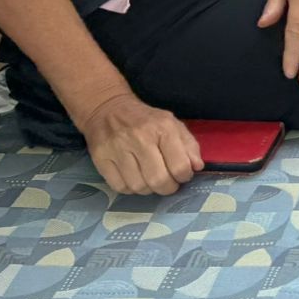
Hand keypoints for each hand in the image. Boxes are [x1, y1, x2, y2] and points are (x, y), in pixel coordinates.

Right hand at [75, 92, 203, 195]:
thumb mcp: (173, 124)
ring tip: (150, 179)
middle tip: (167, 183)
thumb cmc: (145, 119)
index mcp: (162, 128)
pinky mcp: (101, 158)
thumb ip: (189, 145)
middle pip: (159, 180)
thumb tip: (197, 167)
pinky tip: (133, 178)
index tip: (182, 175)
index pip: (180, 166)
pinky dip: (129, 188)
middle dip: (167, 188)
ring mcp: (118, 149)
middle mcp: (140, 138)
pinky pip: (119, 187)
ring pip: (138, 187)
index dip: (184, 177)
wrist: (108, 108)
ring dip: (148, 189)